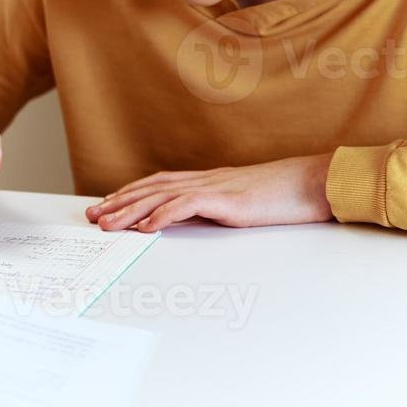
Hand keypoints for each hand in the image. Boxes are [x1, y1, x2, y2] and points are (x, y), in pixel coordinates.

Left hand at [85, 153, 334, 231]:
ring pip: (161, 196)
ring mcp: (216, 187)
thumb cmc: (285, 195)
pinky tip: (145, 227)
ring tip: (107, 224)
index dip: (131, 193)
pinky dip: (162, 215)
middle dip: (118, 202)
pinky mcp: (227, 200)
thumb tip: (199, 219)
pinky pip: (187, 205)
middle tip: (92, 215)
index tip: (107, 204)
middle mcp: (206, 180)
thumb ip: (220, 207)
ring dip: (130, 211)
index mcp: (209, 181)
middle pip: (151, 188)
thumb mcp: (245, 203)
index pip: (159, 184)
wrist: (313, 183)